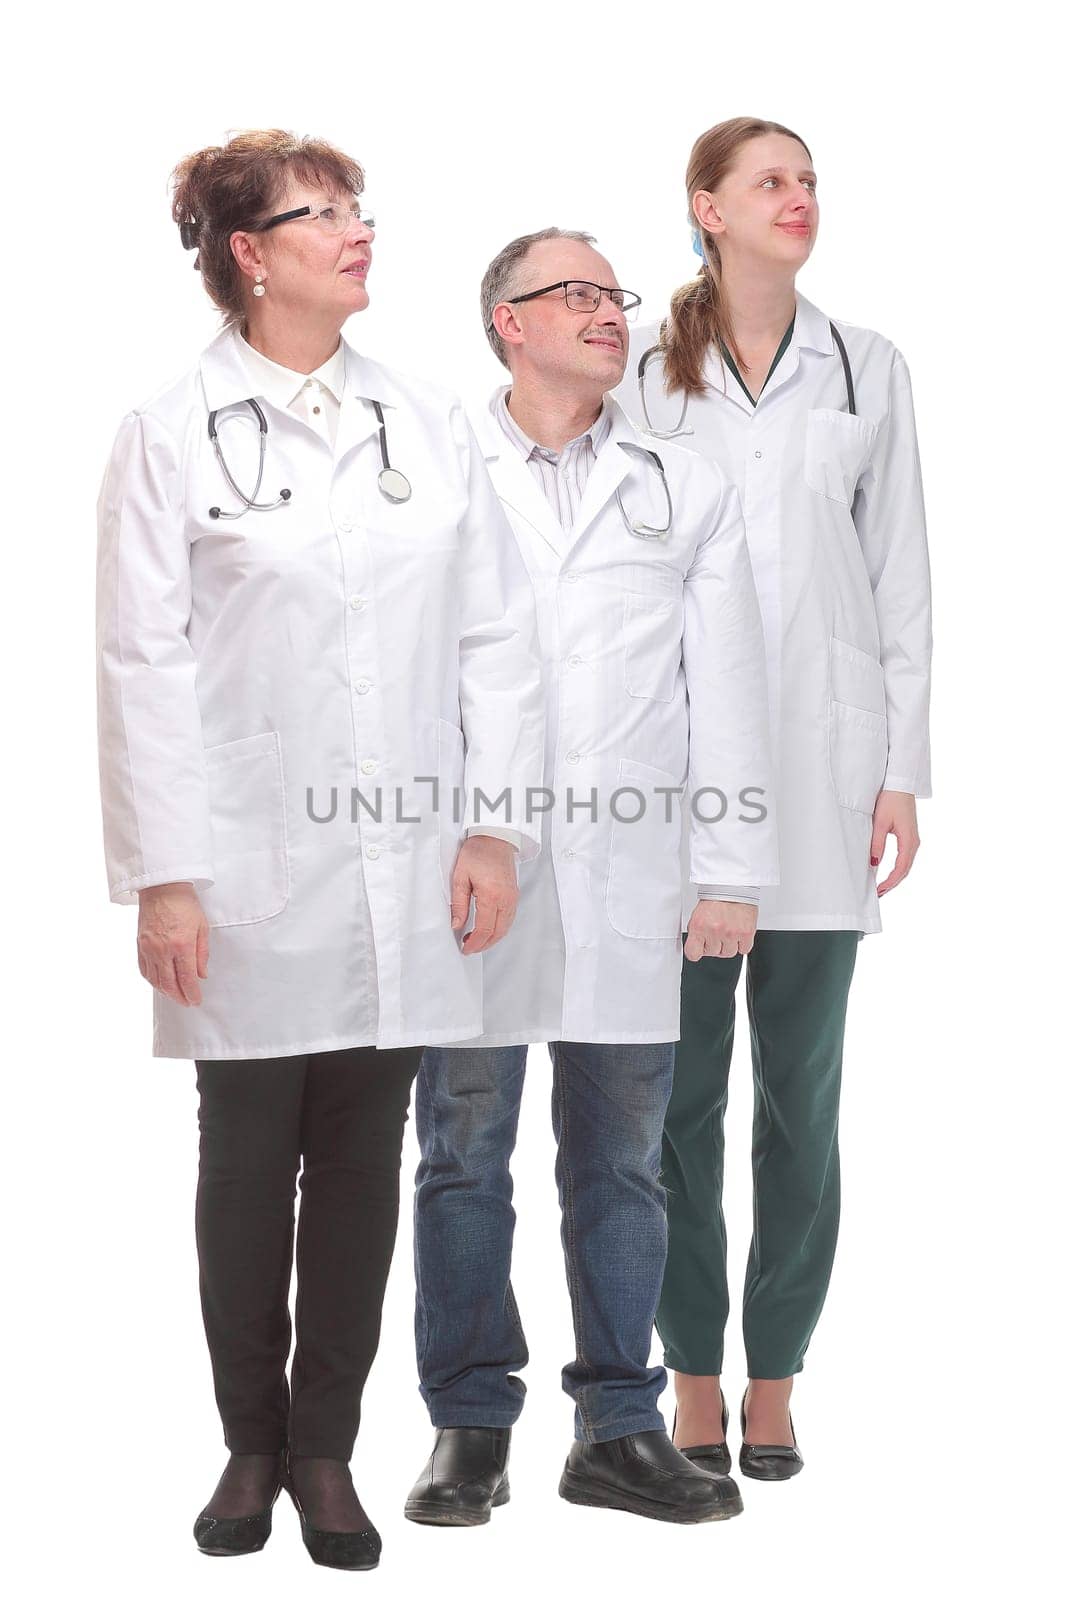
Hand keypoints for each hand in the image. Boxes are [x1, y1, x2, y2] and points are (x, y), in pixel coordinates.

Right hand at [137, 883, 209, 1004]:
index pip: (187, 978)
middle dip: (179, 997)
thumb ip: (202, 954)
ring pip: (155, 980)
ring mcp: (149, 948)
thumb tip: (202, 975)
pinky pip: (144, 970)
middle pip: (170, 984)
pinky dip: (152, 980)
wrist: (162, 888)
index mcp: (182, 945)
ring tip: (175, 995)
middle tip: (187, 1002)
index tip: (196, 1000)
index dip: (192, 993)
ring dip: (166, 991)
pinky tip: (159, 983)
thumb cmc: (185, 904)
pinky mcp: (140, 945)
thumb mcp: (202, 927)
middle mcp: (163, 950)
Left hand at [450, 836, 518, 953]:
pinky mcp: (515, 895)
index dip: (474, 943)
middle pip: (498, 932)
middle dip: (484, 944)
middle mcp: (506, 899)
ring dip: (492, 938)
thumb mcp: (460, 877)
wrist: (495, 838)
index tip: (465, 948)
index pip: (484, 929)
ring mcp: (513, 898)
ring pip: (505, 928)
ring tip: (476, 940)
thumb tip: (457, 925)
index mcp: (491, 895)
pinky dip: (499, 928)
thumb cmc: (477, 852)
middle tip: (470, 947)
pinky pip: (509, 918)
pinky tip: (488, 928)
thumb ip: (458, 904)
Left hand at [685, 899, 756, 960]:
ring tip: (728, 930)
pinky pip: (743, 950)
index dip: (696, 951)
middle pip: (713, 953)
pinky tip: (738, 932)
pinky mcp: (746, 933)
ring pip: (729, 953)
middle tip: (717, 930)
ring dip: (728, 945)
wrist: (733, 886)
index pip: (692, 954)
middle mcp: (714, 931)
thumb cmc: (716, 898)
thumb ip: (697, 932)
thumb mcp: (697, 914)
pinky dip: (742, 944)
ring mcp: (731, 933)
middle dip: (714, 944)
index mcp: (699, 926)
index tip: (699, 948)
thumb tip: (697, 946)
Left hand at [870, 790, 919, 896]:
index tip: (879, 890)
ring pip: (906, 865)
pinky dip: (897, 868)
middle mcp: (914, 843)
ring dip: (895, 877)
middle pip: (905, 870)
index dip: (890, 882)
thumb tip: (874, 863)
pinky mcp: (909, 837)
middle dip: (892, 884)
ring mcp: (913, 840)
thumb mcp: (880, 822)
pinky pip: (905, 858)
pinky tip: (888, 873)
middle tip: (878, 894)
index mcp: (909, 840)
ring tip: (882, 888)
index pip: (901, 868)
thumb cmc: (890, 800)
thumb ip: (877, 843)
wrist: (900, 785)